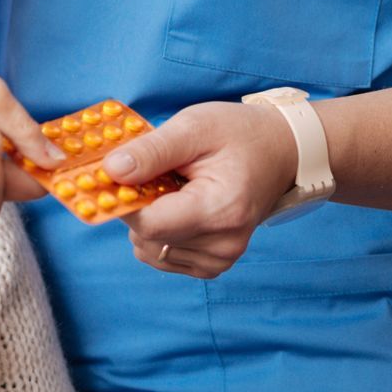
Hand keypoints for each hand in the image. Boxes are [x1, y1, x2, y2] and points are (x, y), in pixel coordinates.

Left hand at [105, 100, 298, 278]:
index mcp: (220, 210)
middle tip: (151, 174)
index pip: (149, 225)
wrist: (281, 151)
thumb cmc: (239, 134)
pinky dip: (160, 232)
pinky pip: (164, 256)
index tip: (115, 176)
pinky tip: (177, 205)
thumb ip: (151, 151)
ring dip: (148, 220)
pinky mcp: (215, 264)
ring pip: (151, 250)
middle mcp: (223, 243)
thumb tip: (110, 171)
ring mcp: (221, 258)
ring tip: (171, 188)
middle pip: (147, 239)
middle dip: (136, 206)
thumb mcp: (194, 127)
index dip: (123, 201)